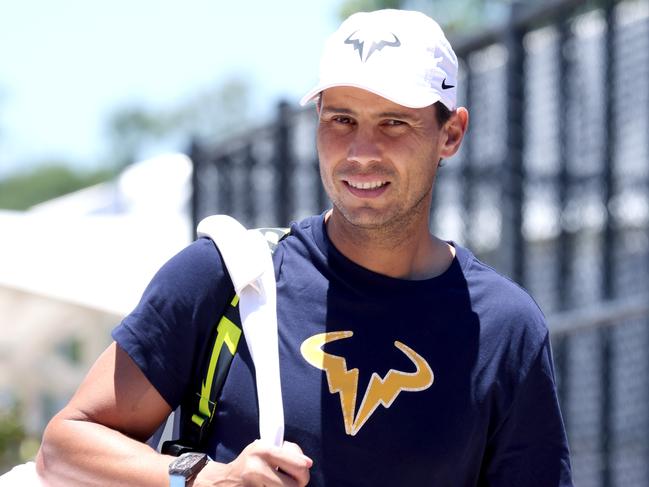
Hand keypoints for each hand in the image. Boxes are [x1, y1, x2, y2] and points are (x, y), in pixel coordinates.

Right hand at [193, 440, 312, 486]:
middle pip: (296, 485)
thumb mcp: (264, 449)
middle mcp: (257, 468)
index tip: (304, 469)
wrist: (223, 481)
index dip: (305, 470)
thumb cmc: (249, 463)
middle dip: (298, 484)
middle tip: (293, 482)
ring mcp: (253, 486)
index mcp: (263, 450)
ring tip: (277, 483)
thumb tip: (308, 463)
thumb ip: (286, 453)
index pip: (298, 464)